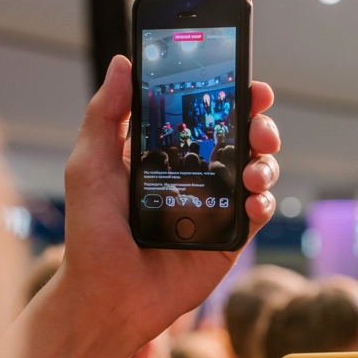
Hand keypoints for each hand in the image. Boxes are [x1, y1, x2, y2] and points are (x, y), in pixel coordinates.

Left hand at [7, 55, 280, 357]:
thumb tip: (123, 63)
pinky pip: (259, 211)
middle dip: (259, 123)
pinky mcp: (230, 237)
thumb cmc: (93, 232)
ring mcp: (217, 205)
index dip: (231, 93)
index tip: (245, 82)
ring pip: (260, 168)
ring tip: (255, 171)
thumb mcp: (90, 165)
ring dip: (267, 161)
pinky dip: (264, 201)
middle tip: (258, 124)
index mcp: (167, 151)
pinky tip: (254, 201)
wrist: (108, 295)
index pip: (207, 112)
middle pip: (243, 136)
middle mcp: (197, 174)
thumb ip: (106, 114)